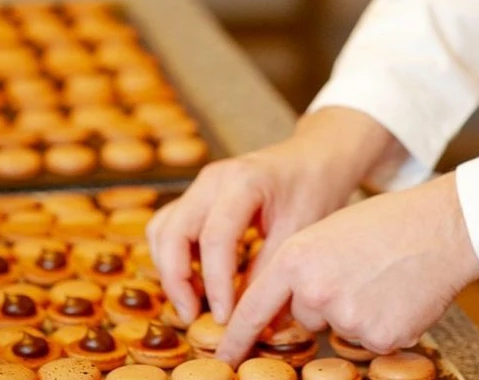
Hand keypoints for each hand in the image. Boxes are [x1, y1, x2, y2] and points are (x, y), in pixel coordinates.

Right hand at [148, 108, 404, 326]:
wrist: (315, 157)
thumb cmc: (313, 189)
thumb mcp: (299, 231)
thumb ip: (269, 272)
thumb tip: (250, 322)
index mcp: (243, 181)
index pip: (215, 237)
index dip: (215, 283)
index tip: (224, 319)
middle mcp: (213, 179)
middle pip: (173, 230)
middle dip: (177, 279)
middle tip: (193, 317)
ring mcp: (201, 184)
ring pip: (162, 228)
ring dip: (169, 269)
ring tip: (193, 302)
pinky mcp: (198, 195)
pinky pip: (169, 225)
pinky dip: (173, 256)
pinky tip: (194, 281)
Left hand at [215, 173, 478, 365]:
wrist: (438, 227)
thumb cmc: (385, 223)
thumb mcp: (327, 232)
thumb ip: (301, 266)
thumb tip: (288, 303)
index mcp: (297, 257)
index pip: (256, 307)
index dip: (238, 335)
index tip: (224, 356)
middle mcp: (315, 289)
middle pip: (304, 316)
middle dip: (324, 301)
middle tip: (356, 270)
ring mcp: (346, 316)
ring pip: (337, 327)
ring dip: (354, 311)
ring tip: (380, 278)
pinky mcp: (377, 337)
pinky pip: (368, 340)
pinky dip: (382, 324)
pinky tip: (397, 295)